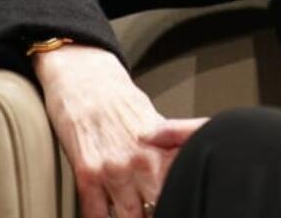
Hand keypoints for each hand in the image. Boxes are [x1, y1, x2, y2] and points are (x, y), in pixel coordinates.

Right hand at [33, 45, 202, 217]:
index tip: (187, 203)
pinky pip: (95, 215)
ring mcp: (113, 170)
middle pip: (160, 206)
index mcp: (163, 148)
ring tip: (137, 216)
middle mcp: (141, 161)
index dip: (186, 198)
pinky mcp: (86, 175)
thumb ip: (172, 147)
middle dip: (161, 210)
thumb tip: (195, 161)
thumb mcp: (157, 121)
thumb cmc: (120, 100)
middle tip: (166, 209)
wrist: (85, 77)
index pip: (183, 184)